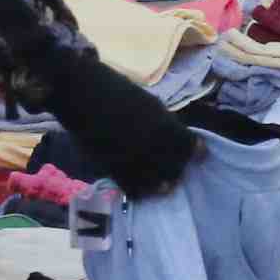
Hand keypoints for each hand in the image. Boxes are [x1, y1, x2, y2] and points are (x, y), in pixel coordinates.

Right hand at [33, 42, 196, 194]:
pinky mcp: (112, 167)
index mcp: (164, 123)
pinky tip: (141, 186)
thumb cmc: (115, 89)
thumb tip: (175, 138)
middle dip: (177, 169)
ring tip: (162, 183)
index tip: (199, 155)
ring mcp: (132, 158)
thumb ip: (164, 122)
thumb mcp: (149, 101)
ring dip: (161, 184)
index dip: (195, 152)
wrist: (80, 91)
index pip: (189, 147)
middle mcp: (152, 144)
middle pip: (175, 168)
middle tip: (177, 169)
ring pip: (156, 183)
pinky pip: (132, 188)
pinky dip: (139, 189)